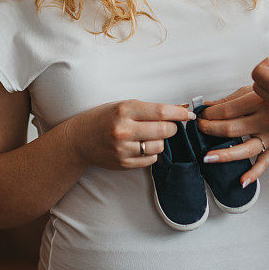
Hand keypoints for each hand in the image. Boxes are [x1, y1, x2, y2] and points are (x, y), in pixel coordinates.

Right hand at [71, 100, 193, 170]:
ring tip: (150, 136)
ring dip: (161, 141)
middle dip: (173, 128)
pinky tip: (142, 146)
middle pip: (164, 130)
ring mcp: (123, 149)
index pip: (161, 111)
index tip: (188, 114)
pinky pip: (151, 160)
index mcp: (125, 110)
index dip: (179, 113)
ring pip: (159, 146)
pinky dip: (152, 153)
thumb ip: (150, 109)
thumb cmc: (104, 118)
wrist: (79, 139)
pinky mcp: (123, 163)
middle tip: (170, 125)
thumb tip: (179, 109)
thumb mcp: (124, 106)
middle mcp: (124, 130)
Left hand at [197, 86, 268, 186]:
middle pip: (231, 129)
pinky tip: (242, 181)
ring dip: (224, 154)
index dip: (209, 114)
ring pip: (244, 148)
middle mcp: (266, 119)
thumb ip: (228, 100)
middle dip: (210, 129)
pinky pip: (263, 164)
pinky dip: (253, 174)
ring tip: (208, 157)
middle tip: (200, 128)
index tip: (201, 115)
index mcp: (258, 101)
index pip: (227, 110)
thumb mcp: (250, 92)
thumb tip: (205, 106)